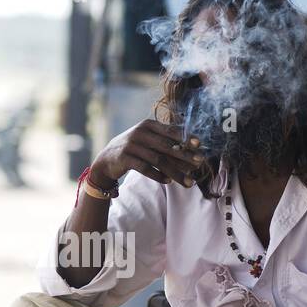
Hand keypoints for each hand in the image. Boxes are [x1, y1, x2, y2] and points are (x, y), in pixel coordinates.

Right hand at [90, 119, 204, 189]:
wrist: (107, 158)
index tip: (199, 144)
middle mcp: (140, 133)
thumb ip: (165, 140)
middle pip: (167, 146)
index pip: (170, 131)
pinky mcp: (125, 158)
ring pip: (158, 160)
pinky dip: (158, 176)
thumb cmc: (134, 148)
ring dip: (176, 172)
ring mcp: (131, 145)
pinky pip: (145, 169)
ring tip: (188, 181)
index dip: (185, 137)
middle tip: (199, 163)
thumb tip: (191, 149)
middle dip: (185, 155)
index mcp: (148, 125)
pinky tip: (169, 181)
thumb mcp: (147, 139)